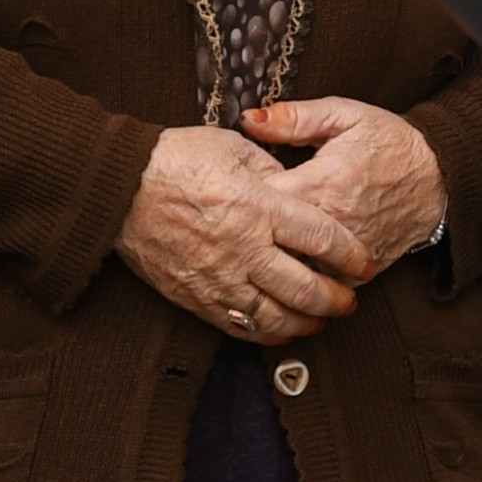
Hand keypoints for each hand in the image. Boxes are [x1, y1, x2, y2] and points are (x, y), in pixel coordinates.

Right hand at [119, 126, 363, 346]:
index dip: (351, 255)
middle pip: (307, 288)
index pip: (322, 238)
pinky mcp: (195, 298)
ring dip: (307, 323)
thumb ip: (271, 169)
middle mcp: (245, 248)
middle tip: (350, 301)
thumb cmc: (174, 158)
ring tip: (321, 320)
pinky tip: (281, 330)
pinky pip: (240, 327)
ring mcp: (220, 278)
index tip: (364, 263)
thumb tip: (293, 186)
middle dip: (337, 299)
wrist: (117, 187)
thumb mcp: (231, 147)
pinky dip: (268, 334)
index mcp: (260, 206)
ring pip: (277, 318)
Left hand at [243, 99, 448, 279]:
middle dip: (247, 236)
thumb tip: (250, 120)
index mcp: (324, 182)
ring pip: (293, 271)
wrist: (440, 178)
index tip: (226, 193)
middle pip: (271, 242)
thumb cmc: (388, 142)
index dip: (238, 198)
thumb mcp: (344, 115)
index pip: (263, 200)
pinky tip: (281, 270)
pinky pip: (320, 285)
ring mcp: (348, 254)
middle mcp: (335, 223)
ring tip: (248, 252)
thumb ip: (294, 118)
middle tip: (227, 228)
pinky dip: (299, 280)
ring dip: (270, 263)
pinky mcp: (361, 273)